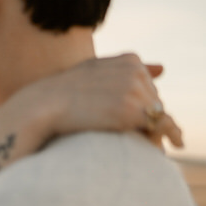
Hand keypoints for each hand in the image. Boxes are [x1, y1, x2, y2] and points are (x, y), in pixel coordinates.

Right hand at [22, 53, 182, 148]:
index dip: (135, 106)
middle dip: (143, 117)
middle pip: (155, 102)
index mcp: (130, 60)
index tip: (113, 118)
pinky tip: (131, 145)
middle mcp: (136, 72)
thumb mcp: (95, 71)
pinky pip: (152, 128)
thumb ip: (127, 69)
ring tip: (124, 142)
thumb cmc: (63, 92)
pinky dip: (148, 139)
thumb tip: (163, 68)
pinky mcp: (130, 111)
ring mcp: (134, 90)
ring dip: (148, 130)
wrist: (42, 105)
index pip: (148, 89)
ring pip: (156, 116)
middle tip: (117, 130)